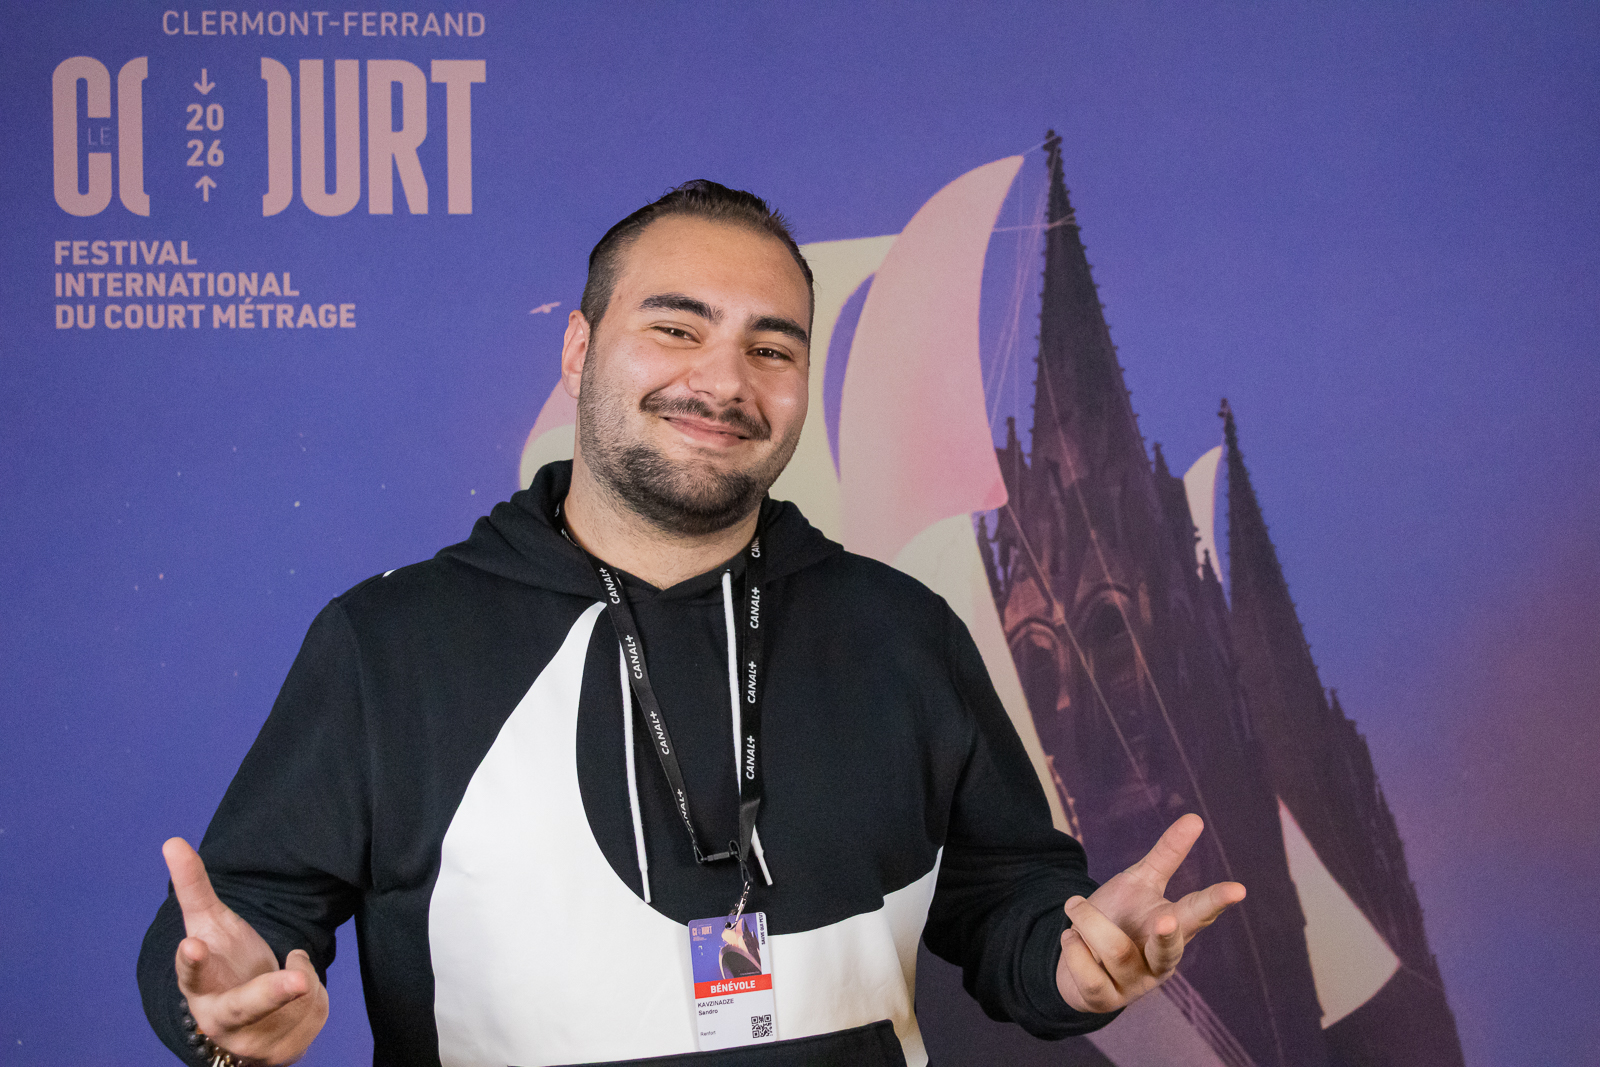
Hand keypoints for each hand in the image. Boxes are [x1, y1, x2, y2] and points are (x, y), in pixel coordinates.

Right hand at [163, 838, 327, 1064]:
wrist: (243, 1020)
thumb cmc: (224, 962)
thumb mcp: (210, 925)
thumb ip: (194, 887)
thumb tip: (172, 840)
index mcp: (199, 987)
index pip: (192, 974)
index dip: (192, 961)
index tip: (191, 944)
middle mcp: (220, 1022)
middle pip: (248, 1005)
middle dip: (273, 992)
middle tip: (296, 978)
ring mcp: (251, 1044)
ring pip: (301, 994)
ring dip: (302, 973)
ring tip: (284, 973)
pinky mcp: (282, 1056)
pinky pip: (318, 1008)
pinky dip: (314, 992)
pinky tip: (295, 996)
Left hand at [1055, 814, 1244, 1013]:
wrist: (1078, 955)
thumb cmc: (1119, 916)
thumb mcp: (1139, 882)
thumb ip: (1167, 855)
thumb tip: (1195, 818)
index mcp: (1173, 928)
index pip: (1199, 913)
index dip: (1217, 901)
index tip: (1237, 888)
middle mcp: (1160, 961)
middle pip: (1169, 949)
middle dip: (1166, 936)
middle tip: (1165, 918)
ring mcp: (1135, 984)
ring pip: (1113, 949)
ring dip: (1087, 921)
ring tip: (1076, 907)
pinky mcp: (1105, 999)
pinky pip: (1088, 972)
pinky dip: (1073, 947)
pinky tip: (1072, 939)